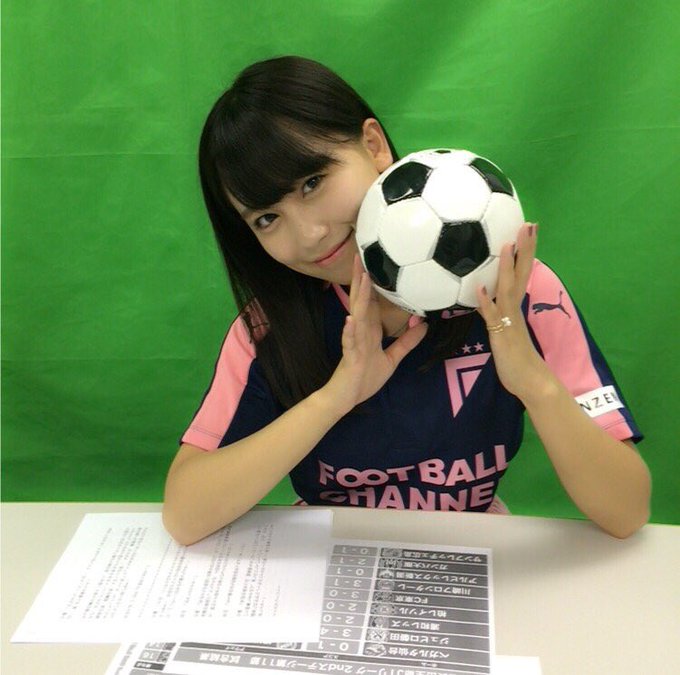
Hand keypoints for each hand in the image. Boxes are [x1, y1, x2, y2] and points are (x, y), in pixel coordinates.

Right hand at [322, 255, 427, 414]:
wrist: (346, 398)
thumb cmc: (365, 378)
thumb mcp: (392, 359)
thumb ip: (406, 342)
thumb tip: (424, 324)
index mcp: (369, 330)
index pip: (372, 302)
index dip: (373, 283)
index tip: (375, 262)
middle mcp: (360, 331)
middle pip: (361, 301)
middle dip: (361, 279)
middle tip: (360, 255)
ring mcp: (353, 342)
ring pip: (357, 315)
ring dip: (358, 297)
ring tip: (360, 278)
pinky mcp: (350, 356)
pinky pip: (349, 341)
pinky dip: (349, 331)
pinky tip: (350, 319)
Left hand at [475, 223, 547, 400]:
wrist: (532, 382)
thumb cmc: (518, 358)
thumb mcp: (507, 330)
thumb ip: (499, 312)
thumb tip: (490, 296)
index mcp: (516, 306)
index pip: (521, 272)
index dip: (525, 251)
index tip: (528, 229)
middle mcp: (515, 308)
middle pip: (520, 273)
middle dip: (524, 249)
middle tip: (529, 224)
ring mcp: (509, 320)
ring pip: (507, 289)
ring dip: (505, 267)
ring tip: (506, 244)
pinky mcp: (501, 335)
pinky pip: (492, 316)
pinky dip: (486, 301)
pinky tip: (479, 287)